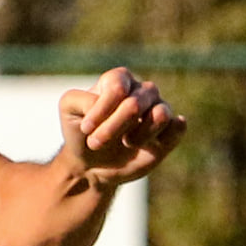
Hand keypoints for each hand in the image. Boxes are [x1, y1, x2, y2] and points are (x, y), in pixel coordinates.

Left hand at [58, 68, 185, 186]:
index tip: (85, 128)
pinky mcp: (170, 131)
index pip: (118, 87)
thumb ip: (79, 99)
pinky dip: (161, 139)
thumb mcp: (68, 111)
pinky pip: (177, 128)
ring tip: (125, 143)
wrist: (92, 165)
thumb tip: (109, 102)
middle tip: (96, 143)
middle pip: (134, 105)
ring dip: (137, 136)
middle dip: (112, 129)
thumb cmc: (81, 133)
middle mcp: (142, 90)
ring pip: (160, 114)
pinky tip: (146, 146)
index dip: (101, 111)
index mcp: (119, 80)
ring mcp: (158, 109)